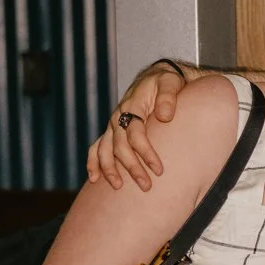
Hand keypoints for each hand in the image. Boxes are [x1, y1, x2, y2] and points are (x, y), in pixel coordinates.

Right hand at [86, 66, 185, 189]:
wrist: (157, 77)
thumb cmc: (166, 82)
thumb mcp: (170, 83)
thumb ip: (168, 97)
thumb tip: (165, 115)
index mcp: (133, 106)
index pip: (136, 133)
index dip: (146, 152)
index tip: (159, 169)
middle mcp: (119, 116)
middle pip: (120, 146)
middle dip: (132, 167)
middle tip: (146, 186)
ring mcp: (113, 124)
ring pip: (105, 149)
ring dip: (110, 169)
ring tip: (118, 187)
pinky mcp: (112, 130)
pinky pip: (97, 147)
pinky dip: (93, 162)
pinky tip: (95, 179)